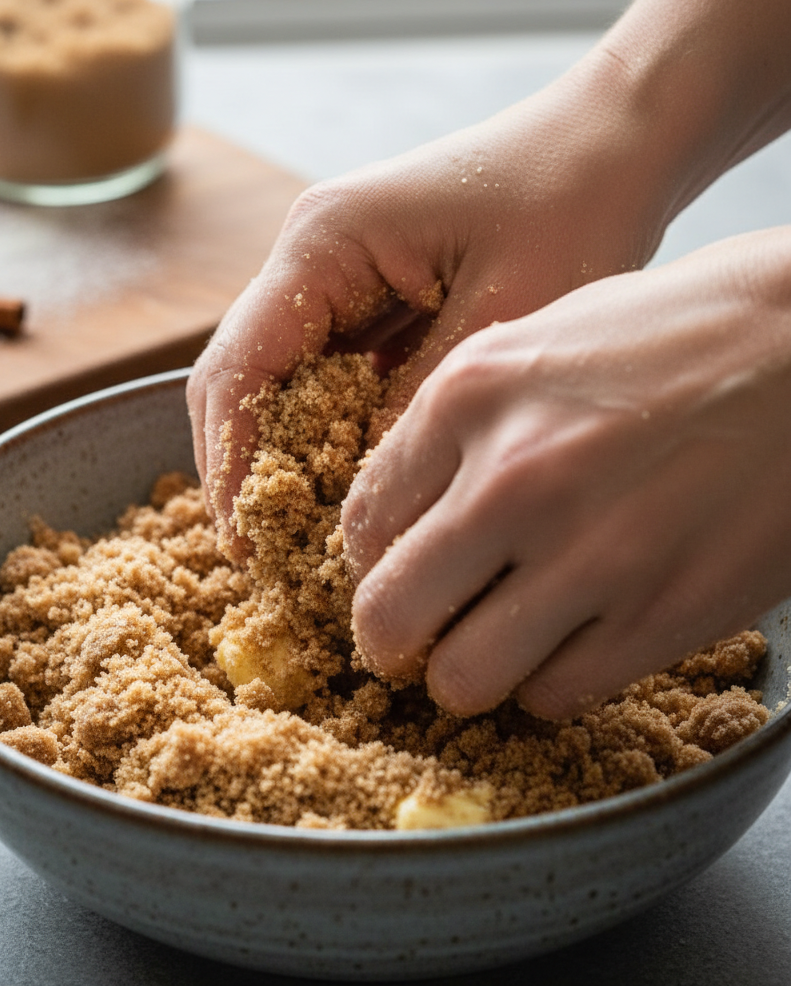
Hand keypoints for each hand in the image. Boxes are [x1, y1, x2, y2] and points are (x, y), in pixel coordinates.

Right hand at [187, 69, 670, 553]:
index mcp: (325, 242)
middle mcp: (312, 256)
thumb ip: (418, 404)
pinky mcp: (369, 297)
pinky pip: (325, 377)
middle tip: (268, 554)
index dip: (229, 460)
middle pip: (238, 377)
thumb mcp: (503, 317)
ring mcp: (336, 275)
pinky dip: (327, 434)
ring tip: (302, 535)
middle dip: (244, 466)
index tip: (246, 540)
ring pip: (276, 383)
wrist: (615, 143)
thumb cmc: (574, 202)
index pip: (237, 366)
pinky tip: (352, 485)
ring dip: (282, 454)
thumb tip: (360, 495)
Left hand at [344, 228, 790, 717]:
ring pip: (463, 681)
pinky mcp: (662, 614)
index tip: (391, 570)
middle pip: (387, 618)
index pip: (360, 525)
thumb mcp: (532, 344)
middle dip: (390, 639)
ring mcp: (589, 555)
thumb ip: (451, 430)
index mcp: (467, 398)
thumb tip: (398, 519)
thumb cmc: (670, 335)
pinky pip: (554, 695)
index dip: (368, 563)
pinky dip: (547, 682)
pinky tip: (569, 640)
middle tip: (414, 636)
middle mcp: (513, 480)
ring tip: (494, 643)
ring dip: (467, 674)